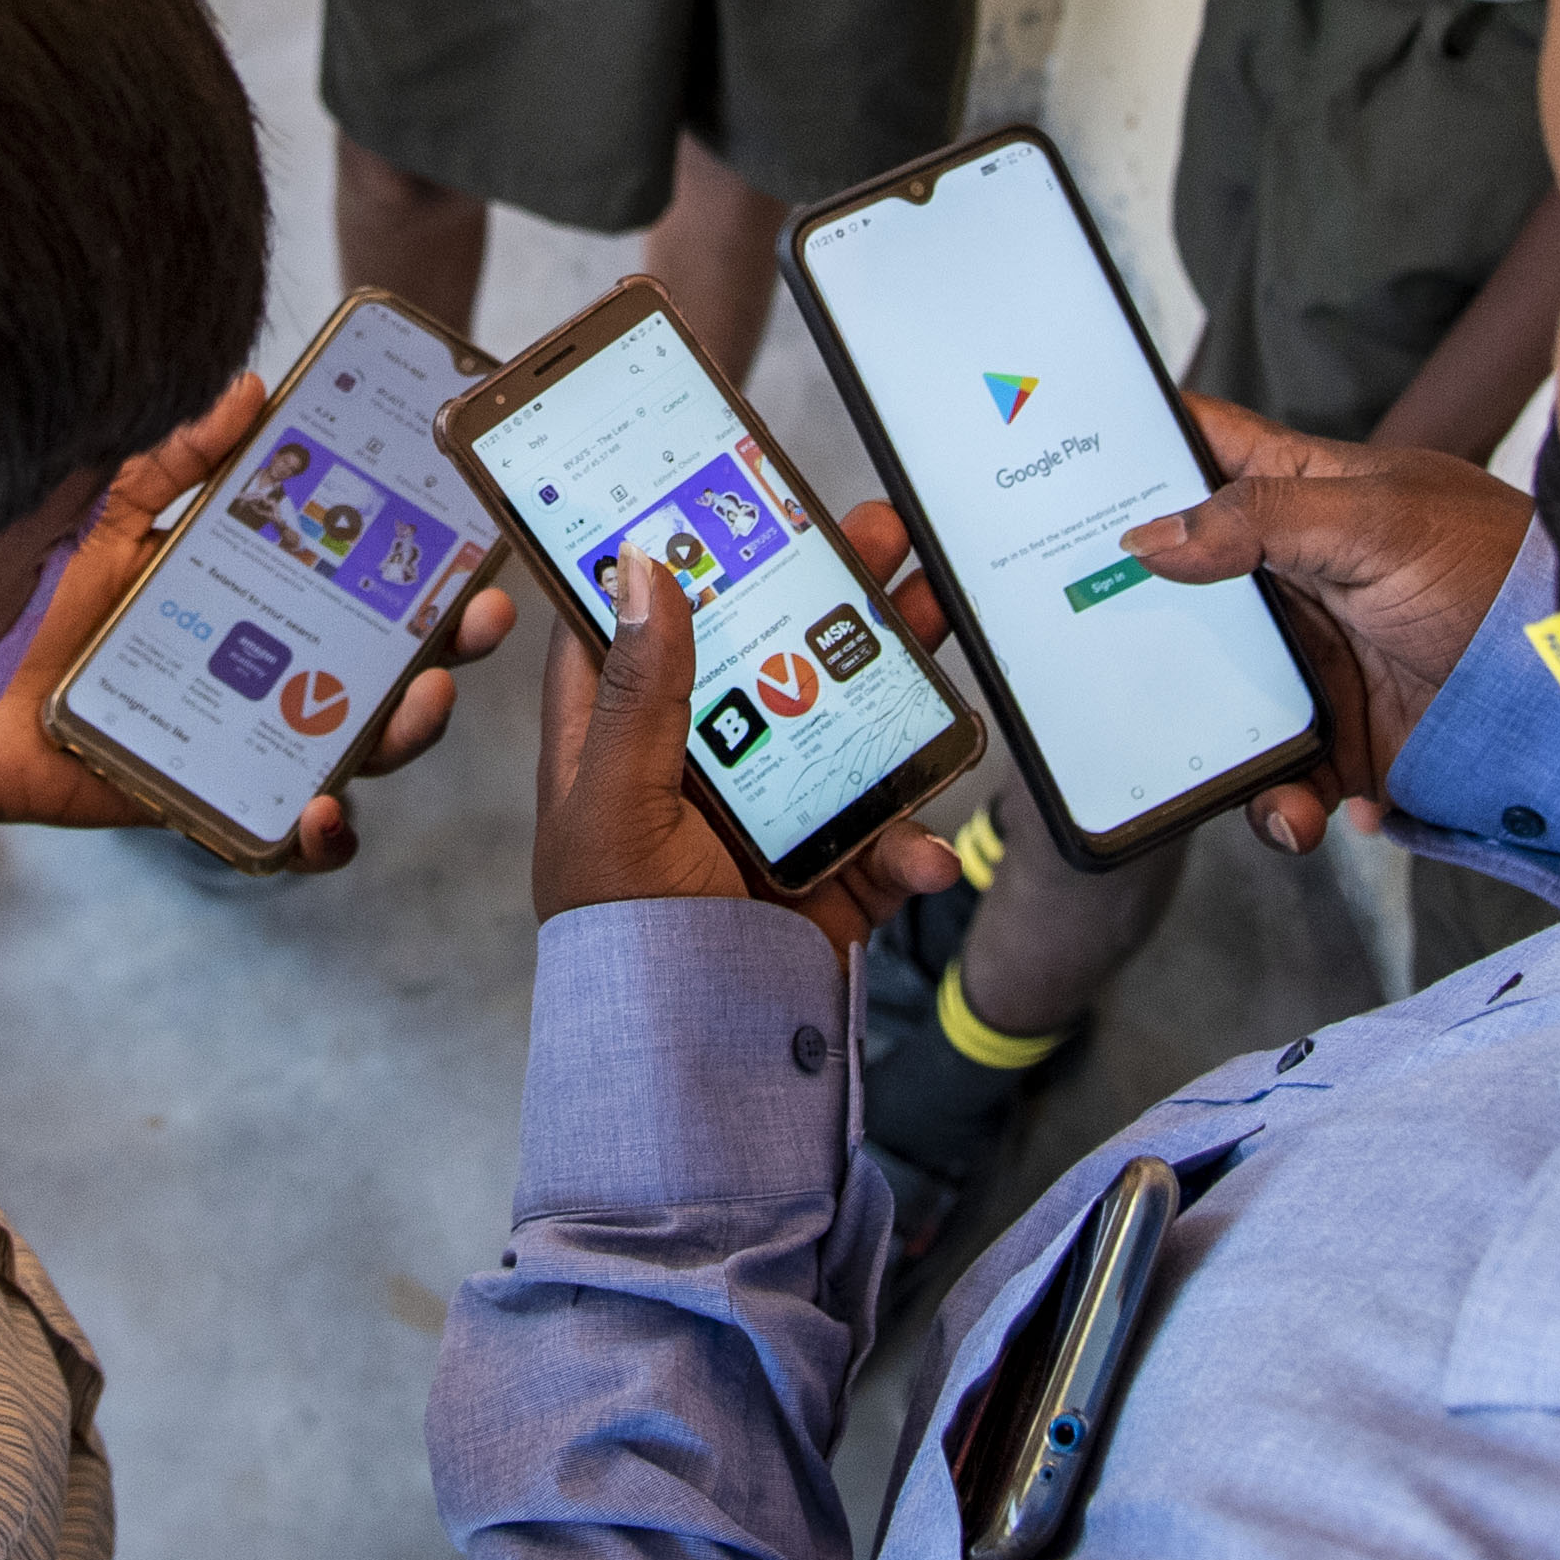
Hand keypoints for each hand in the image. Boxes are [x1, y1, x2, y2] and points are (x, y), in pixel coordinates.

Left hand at [0, 372, 525, 866]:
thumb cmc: (32, 604)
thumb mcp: (110, 515)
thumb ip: (176, 459)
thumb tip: (249, 388)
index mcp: (262, 599)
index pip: (368, 586)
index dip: (431, 570)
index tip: (477, 538)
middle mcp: (272, 674)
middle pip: (389, 670)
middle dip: (452, 651)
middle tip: (478, 620)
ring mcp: (249, 741)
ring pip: (361, 752)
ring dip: (406, 733)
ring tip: (419, 704)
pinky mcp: (210, 803)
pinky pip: (286, 838)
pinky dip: (319, 836)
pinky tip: (321, 811)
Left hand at [530, 511, 963, 953]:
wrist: (691, 1074)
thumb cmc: (622, 942)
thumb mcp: (617, 807)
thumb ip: (642, 694)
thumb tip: (643, 565)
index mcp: (619, 743)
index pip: (636, 626)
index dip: (674, 553)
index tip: (728, 486)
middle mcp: (698, 766)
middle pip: (765, 655)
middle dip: (827, 593)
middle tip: (885, 531)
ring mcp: (771, 817)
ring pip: (843, 723)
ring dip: (897, 676)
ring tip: (941, 613)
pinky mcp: (831, 875)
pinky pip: (884, 839)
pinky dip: (911, 849)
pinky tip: (921, 859)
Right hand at [1111, 400, 1531, 854]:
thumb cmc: (1498, 569)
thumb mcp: (1379, 522)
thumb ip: (1263, 521)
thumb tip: (1150, 537)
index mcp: (1296, 493)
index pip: (1195, 451)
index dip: (1127, 451)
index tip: (1051, 463)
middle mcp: (1291, 575)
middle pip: (1180, 592)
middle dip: (1137, 627)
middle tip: (1086, 652)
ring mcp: (1314, 658)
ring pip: (1220, 699)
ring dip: (1214, 745)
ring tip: (1245, 782)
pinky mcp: (1344, 736)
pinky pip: (1283, 777)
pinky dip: (1287, 805)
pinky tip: (1314, 813)